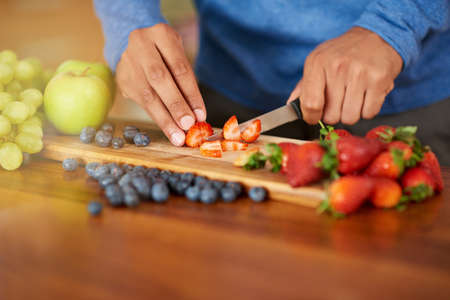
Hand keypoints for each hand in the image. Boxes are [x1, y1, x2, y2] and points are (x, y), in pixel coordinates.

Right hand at [116, 24, 205, 145]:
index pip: (179, 67)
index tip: (201, 115)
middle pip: (160, 79)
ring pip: (147, 94)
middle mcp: (141, 44)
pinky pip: (141, 102)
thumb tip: (197, 115)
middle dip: (176, 105)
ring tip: (178, 136)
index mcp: (161, 34)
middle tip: (188, 125)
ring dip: (165, 119)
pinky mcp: (122, 78)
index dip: (191, 93)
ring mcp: (128, 61)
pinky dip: (158, 118)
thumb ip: (186, 82)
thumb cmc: (166, 54)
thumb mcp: (178, 58)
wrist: (137, 46)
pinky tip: (169, 130)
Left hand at [288, 27, 402, 124]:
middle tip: (339, 101)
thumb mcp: (319, 61)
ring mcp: (359, 73)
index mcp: (318, 62)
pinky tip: (367, 95)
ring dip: (351, 113)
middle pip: (331, 116)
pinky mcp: (379, 80)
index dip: (311, 117)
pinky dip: (368, 110)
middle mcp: (337, 67)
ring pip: (350, 118)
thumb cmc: (344, 52)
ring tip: (353, 97)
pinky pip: (369, 113)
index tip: (315, 117)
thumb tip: (290, 106)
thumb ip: (304, 86)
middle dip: (334, 114)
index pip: (310, 104)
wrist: (378, 35)